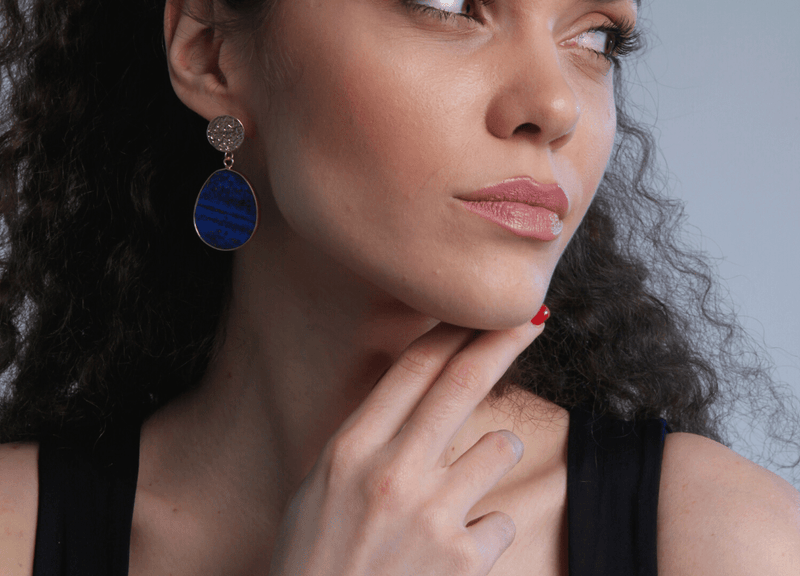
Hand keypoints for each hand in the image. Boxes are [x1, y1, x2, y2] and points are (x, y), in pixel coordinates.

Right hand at [267, 317, 546, 575]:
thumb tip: (412, 390)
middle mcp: (395, 472)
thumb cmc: (315, 560)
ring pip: (502, 448)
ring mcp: (433, 515)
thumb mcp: (321, 486)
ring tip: (463, 487)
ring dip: (495, 456)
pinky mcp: (465, 559)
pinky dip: (485, 529)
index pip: (413, 367)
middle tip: (532, 318)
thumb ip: (367, 437)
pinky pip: (501, 520)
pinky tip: (453, 552)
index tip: (480, 312)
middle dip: (503, 341)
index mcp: (352, 448)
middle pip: (463, 383)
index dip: (453, 330)